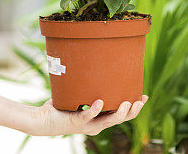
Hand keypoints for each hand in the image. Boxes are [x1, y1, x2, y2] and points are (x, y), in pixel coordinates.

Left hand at [28, 96, 147, 136]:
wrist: (43, 119)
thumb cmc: (61, 107)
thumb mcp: (78, 95)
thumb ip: (87, 86)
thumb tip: (94, 63)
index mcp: (99, 118)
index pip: (121, 115)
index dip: (134, 109)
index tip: (144, 97)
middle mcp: (96, 124)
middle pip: (119, 120)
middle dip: (132, 112)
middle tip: (140, 100)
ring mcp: (87, 124)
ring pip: (107, 122)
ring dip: (119, 113)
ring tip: (127, 103)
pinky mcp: (75, 122)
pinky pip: (87, 116)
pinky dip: (94, 109)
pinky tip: (99, 102)